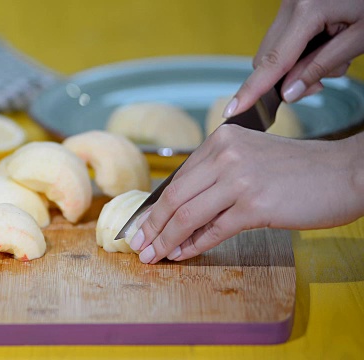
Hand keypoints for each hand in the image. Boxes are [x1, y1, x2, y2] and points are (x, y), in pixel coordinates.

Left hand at [129, 125, 363, 263]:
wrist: (346, 172)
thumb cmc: (300, 169)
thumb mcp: (251, 160)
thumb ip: (217, 177)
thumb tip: (181, 214)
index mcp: (221, 138)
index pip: (178, 178)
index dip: (155, 206)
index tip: (141, 224)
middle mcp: (226, 154)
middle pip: (174, 197)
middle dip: (151, 226)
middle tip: (136, 245)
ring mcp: (239, 179)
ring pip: (186, 215)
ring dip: (165, 240)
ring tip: (152, 256)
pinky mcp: (255, 205)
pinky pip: (213, 231)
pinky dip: (193, 246)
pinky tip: (181, 255)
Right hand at [223, 0, 363, 117]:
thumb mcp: (360, 38)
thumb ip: (322, 66)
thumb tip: (289, 93)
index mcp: (307, 10)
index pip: (273, 62)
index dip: (252, 90)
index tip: (233, 110)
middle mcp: (290, 4)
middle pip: (268, 58)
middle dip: (288, 78)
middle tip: (321, 82)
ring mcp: (289, 3)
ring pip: (274, 51)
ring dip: (296, 65)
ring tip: (333, 56)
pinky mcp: (293, 5)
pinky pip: (284, 38)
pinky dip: (300, 51)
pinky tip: (327, 43)